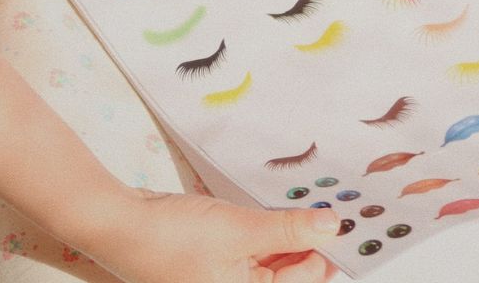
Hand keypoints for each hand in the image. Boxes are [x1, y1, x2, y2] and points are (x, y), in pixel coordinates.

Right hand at [83, 188, 339, 282]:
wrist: (121, 225)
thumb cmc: (170, 239)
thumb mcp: (240, 231)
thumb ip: (289, 231)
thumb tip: (332, 228)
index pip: (305, 279)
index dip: (331, 251)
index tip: (357, 223)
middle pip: (292, 272)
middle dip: (314, 241)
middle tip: (339, 208)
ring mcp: (228, 278)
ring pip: (276, 258)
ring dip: (294, 233)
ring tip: (316, 203)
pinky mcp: (219, 259)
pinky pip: (256, 247)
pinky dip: (272, 229)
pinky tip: (284, 208)